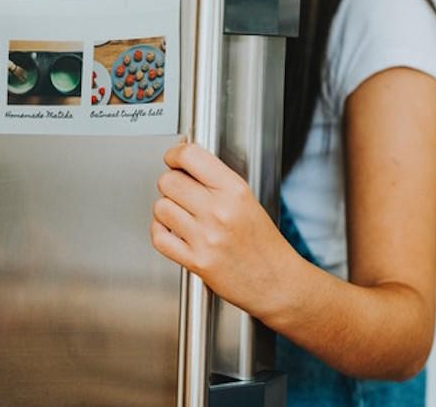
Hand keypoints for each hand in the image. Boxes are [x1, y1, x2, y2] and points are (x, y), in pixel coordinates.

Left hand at [150, 142, 299, 320]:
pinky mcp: (196, 261)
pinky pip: (160, 237)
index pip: (190, 157)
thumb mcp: (247, 199)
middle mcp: (220, 211)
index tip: (174, 159)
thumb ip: (216, 180)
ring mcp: (206, 237)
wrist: (276, 281)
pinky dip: (160, 232)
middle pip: (169, 181)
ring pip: (161, 208)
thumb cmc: (263, 243)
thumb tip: (184, 161)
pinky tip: (172, 231)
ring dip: (166, 210)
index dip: (175, 154)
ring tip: (180, 214)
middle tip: (180, 191)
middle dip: (170, 184)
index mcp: (235, 190)